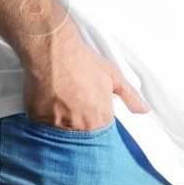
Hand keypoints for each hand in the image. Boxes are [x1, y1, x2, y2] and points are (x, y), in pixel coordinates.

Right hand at [21, 23, 149, 131]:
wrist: (54, 51)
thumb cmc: (83, 61)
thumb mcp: (113, 76)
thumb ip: (130, 96)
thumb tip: (145, 110)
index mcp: (100, 118)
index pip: (101, 131)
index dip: (95, 119)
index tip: (89, 108)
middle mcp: (80, 125)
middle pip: (81, 133)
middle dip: (79, 121)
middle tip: (74, 102)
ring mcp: (58, 124)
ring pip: (61, 132)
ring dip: (62, 121)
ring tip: (61, 100)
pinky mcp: (39, 120)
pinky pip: (42, 126)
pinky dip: (45, 118)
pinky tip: (48, 102)